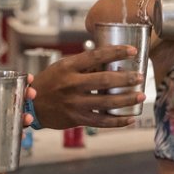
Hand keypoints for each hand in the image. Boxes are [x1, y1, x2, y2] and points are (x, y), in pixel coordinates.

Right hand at [31, 46, 146, 128]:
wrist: (31, 105)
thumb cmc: (50, 82)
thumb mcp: (63, 67)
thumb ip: (84, 65)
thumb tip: (111, 61)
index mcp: (68, 67)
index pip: (96, 56)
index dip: (116, 52)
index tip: (131, 51)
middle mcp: (71, 85)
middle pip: (104, 80)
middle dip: (126, 78)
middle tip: (140, 76)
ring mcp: (74, 103)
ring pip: (106, 102)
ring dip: (127, 99)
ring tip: (141, 95)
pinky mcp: (77, 119)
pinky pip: (102, 121)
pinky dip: (118, 121)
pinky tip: (130, 118)